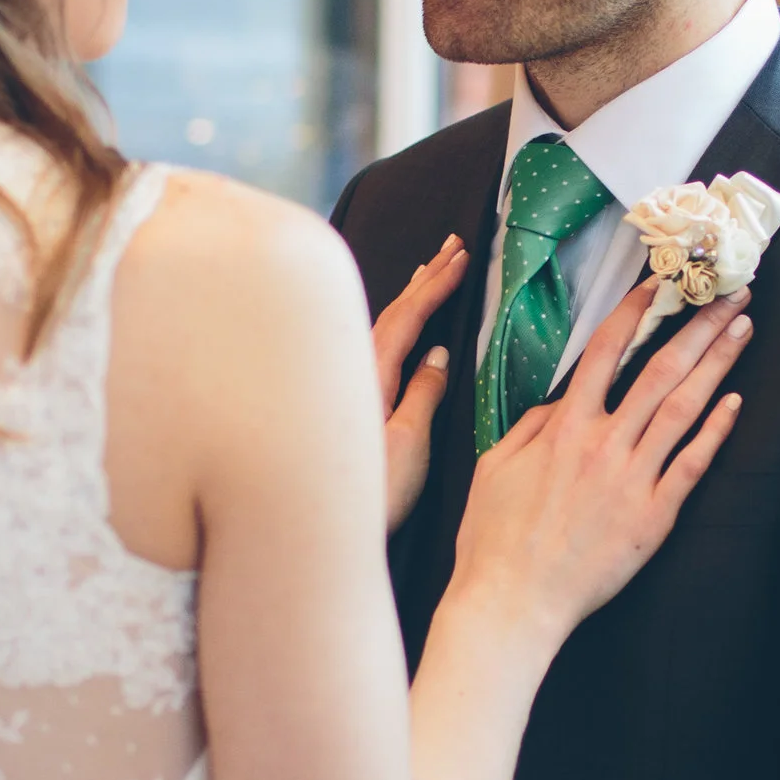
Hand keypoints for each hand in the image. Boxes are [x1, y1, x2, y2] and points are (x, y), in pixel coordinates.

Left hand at [372, 233, 466, 529]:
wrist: (316, 533)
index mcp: (370, 375)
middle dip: (425, 277)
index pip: (408, 316)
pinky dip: (393, 322)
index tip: (464, 257)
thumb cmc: (364, 495)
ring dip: (409, 296)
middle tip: (453, 246)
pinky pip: (372, 344)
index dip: (438, 285)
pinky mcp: (343, 403)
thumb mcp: (407, 445)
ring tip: (429, 272)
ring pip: (378, 325)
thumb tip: (437, 355)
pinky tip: (398, 327)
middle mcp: (351, 372)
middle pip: (391, 311)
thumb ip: (423, 395)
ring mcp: (344, 386)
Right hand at [448, 276, 748, 647]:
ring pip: (684, 408)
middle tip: (730, 294)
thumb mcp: (495, 465)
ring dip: (717, 364)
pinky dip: (716, 431)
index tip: (660, 285)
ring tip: (742, 331)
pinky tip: (736, 401)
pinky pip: (692, 464)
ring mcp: (633, 479)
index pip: (607, 350)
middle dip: (698, 326)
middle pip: (660, 370)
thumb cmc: (494, 539)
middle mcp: (603, 444)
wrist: (513, 602)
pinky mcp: (653, 517)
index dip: (636, 312)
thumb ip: (533, 426)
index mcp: (564, 427)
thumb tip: (562, 402)